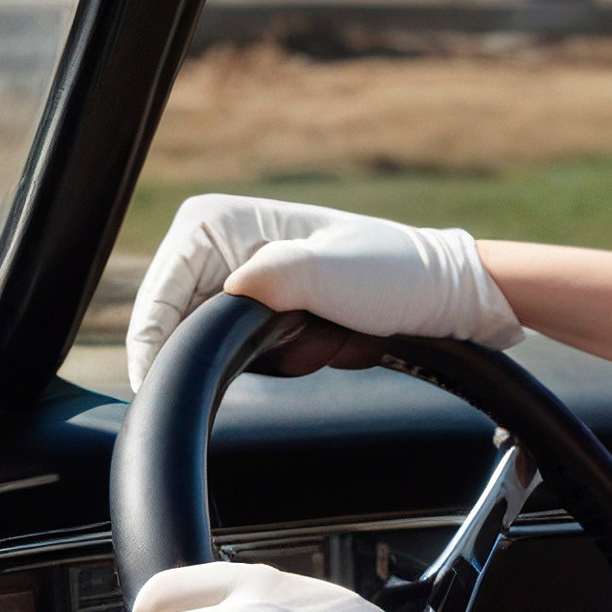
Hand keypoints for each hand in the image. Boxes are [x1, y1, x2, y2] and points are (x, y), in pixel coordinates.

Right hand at [126, 195, 522, 390]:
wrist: (454, 294)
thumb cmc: (397, 274)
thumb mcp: (326, 274)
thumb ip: (266, 283)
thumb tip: (228, 297)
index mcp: (215, 224)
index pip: (157, 301)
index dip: (160, 349)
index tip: (166, 387)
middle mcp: (226, 247)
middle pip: (198, 333)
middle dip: (267, 348)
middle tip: (321, 330)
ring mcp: (256, 279)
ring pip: (242, 350)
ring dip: (298, 354)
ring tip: (341, 329)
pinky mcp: (282, 308)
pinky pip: (275, 354)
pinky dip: (314, 355)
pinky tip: (348, 334)